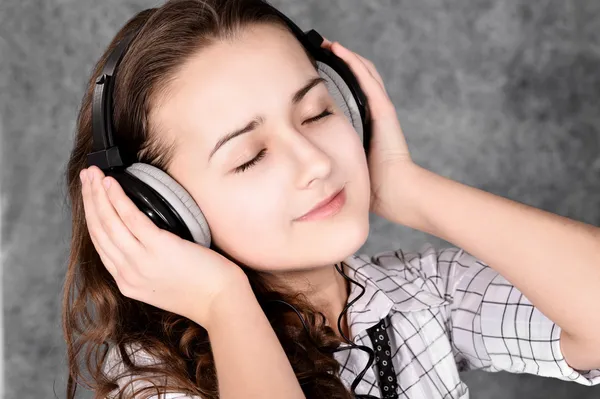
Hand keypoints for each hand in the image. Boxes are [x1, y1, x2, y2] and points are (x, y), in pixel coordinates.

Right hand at [80, 165, 248, 328]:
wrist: (221, 304)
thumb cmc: (203, 290)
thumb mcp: (164, 282)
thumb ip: (148, 264)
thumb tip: (144, 238)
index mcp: (127, 282)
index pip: (101, 244)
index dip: (92, 217)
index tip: (89, 197)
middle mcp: (128, 273)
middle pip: (100, 230)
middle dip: (89, 200)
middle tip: (86, 177)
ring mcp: (141, 261)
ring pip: (109, 222)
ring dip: (98, 194)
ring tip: (93, 174)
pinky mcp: (158, 248)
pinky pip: (131, 219)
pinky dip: (118, 199)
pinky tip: (111, 184)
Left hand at [320, 39, 417, 220]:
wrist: (394, 192)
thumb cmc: (372, 185)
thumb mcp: (347, 163)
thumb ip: (333, 156)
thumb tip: (307, 160)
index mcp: (366, 123)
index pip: (352, 92)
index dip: (337, 77)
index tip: (316, 71)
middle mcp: (374, 111)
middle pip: (358, 77)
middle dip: (340, 61)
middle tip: (320, 49)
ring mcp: (380, 108)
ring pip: (363, 71)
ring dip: (345, 55)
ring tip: (327, 43)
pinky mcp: (382, 109)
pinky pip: (366, 78)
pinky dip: (352, 61)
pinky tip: (338, 49)